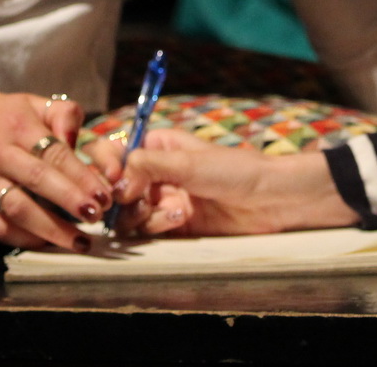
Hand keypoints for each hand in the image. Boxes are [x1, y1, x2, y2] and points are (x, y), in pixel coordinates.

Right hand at [0, 87, 111, 250]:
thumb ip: (65, 116)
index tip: (104, 196)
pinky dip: (23, 239)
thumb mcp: (38, 103)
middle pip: (37, 181)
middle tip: (96, 217)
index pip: (54, 153)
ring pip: (16, 209)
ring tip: (80, 242)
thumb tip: (80, 143)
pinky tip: (48, 243)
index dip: (81, 177)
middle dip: (70, 202)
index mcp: (18, 126)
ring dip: (51, 230)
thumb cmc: (8, 114)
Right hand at [102, 130, 357, 236]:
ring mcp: (160, 198)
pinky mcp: (170, 224)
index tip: (112, 180)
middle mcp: (153, 172)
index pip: (112, 150)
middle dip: (120, 196)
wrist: (271, 200)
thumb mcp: (190, 162)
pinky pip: (146, 229)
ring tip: (171, 210)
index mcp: (155, 145)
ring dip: (141, 214)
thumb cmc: (236, 170)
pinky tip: (178, 220)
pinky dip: (156, 226)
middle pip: (113, 186)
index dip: (105, 165)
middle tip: (134, 201)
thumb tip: (114, 182)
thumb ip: (147, 166)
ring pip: (125, 212)